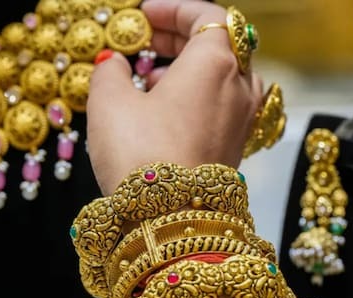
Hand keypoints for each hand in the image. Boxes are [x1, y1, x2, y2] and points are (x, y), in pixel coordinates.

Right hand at [86, 0, 263, 194]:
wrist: (170, 221)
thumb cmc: (142, 157)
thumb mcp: (109, 104)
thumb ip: (109, 72)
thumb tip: (112, 63)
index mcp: (216, 62)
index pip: (206, 16)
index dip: (172, 10)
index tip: (145, 14)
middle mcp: (240, 87)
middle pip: (217, 46)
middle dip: (178, 39)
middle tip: (144, 41)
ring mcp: (243, 121)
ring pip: (221, 79)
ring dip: (188, 72)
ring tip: (149, 80)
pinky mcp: (237, 149)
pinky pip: (221, 109)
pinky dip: (197, 100)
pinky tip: (165, 114)